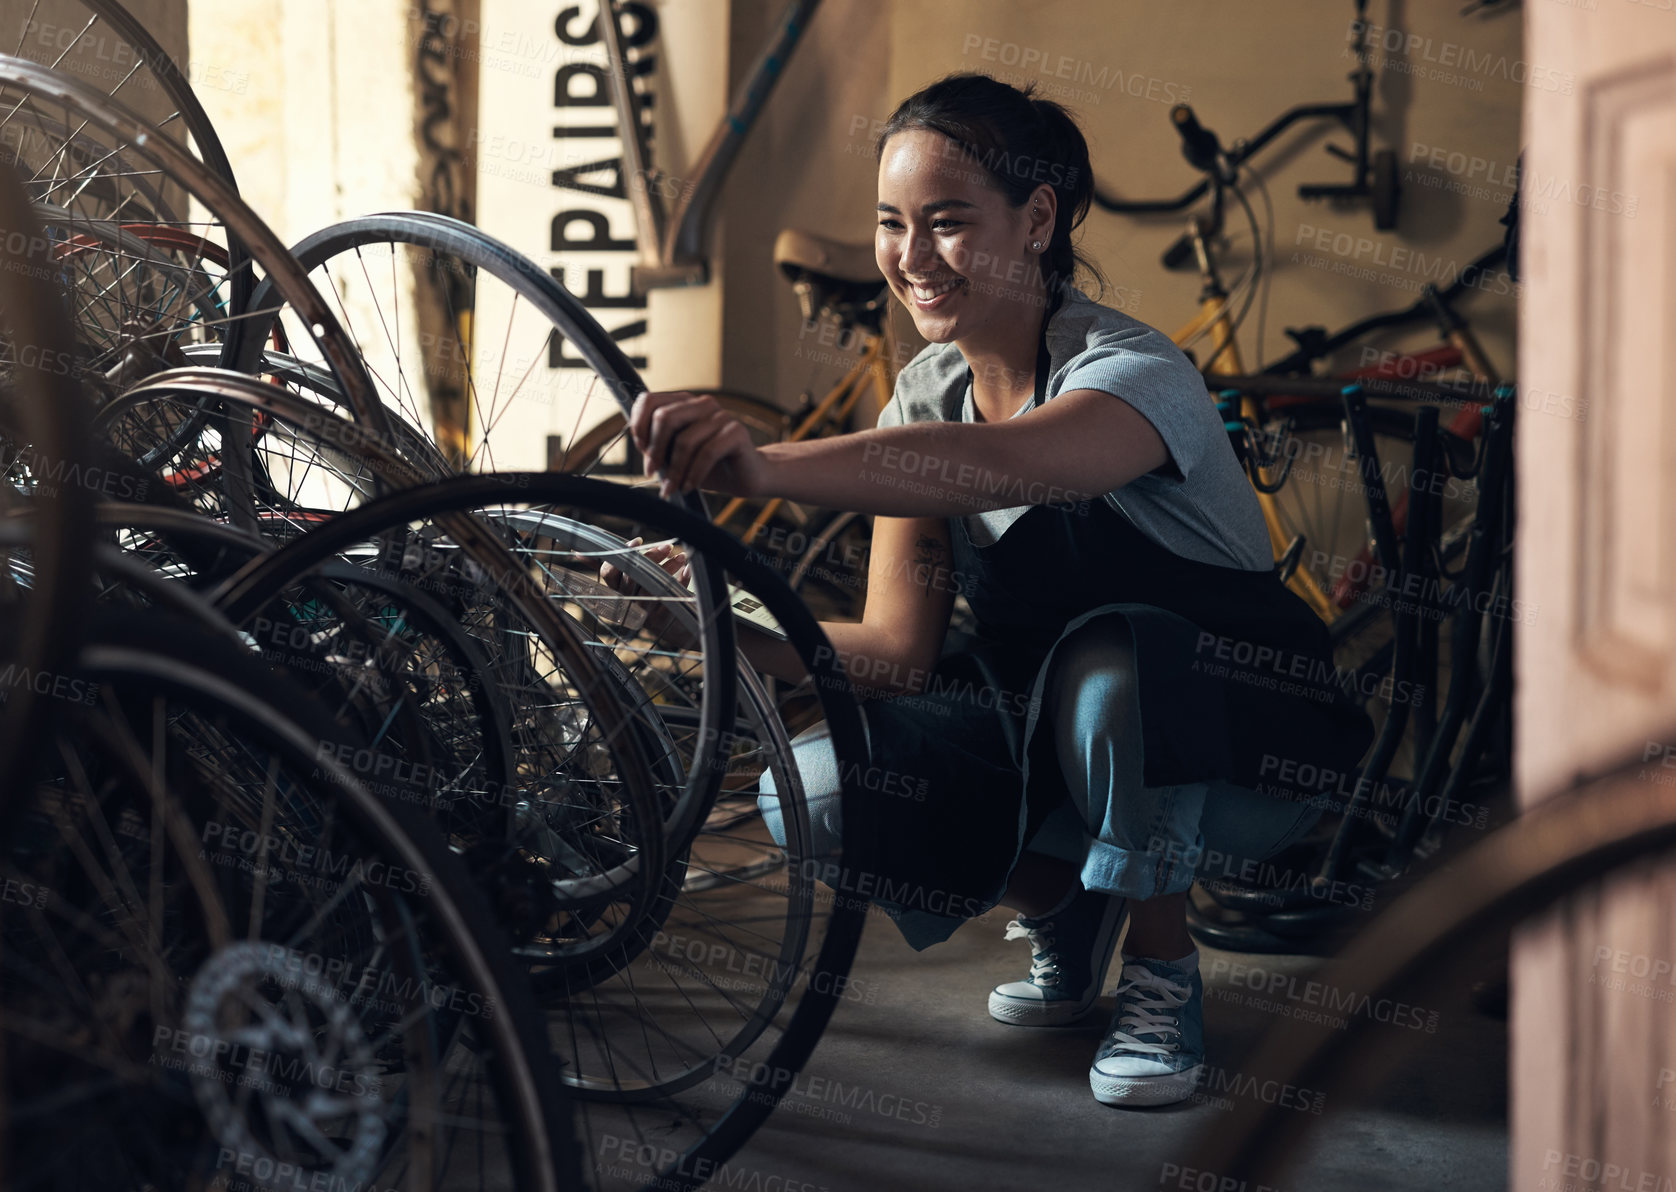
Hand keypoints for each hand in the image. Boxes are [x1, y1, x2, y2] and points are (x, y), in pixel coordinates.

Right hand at [598, 536, 695, 644]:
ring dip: (668, 569)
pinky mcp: (659, 620)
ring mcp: (641, 612)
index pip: (608, 572)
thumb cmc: (648, 594)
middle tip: (668, 546)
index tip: (639, 541)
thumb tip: (576, 552)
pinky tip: (687, 571)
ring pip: (651, 586)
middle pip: (632, 576)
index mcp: (614, 590)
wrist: (675, 625)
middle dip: (651, 558)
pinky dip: (680, 583)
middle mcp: (625, 602)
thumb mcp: (628, 577)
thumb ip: (609, 563)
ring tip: (681, 557)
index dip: (622, 554)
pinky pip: (669, 598)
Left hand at [629, 390, 767, 499]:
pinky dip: (694, 474)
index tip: (642, 450)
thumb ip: (659, 445)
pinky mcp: (736, 431)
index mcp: (684, 403)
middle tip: (653, 472)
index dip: (639, 425)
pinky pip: (707, 453)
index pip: (650, 400)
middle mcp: (702, 404)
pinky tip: (689, 487)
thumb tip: (641, 447)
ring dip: (675, 470)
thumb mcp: (676, 454)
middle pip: (665, 418)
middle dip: (655, 449)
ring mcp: (721, 415)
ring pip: (685, 440)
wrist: (743, 476)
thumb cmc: (707, 465)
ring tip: (672, 487)